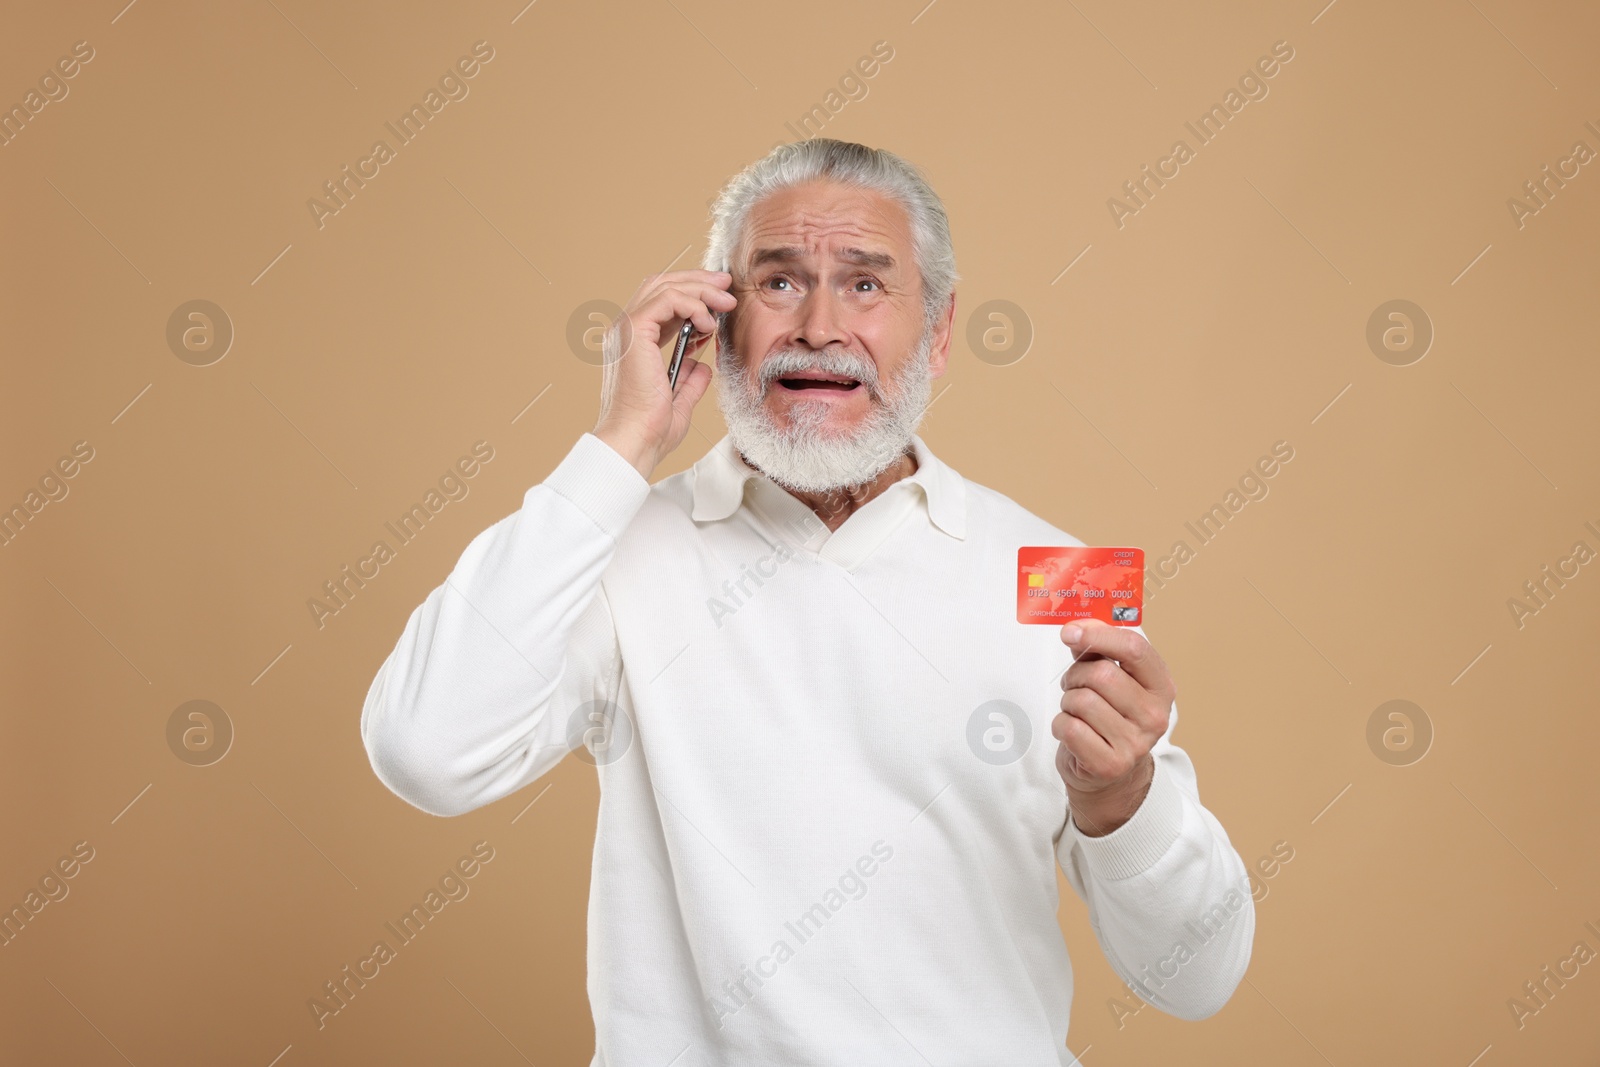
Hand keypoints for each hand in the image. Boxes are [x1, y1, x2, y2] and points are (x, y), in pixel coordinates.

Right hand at [592, 269, 735, 478]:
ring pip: (665, 286)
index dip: (691, 295)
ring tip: (726, 303)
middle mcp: (624, 332)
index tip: (719, 300)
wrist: (635, 442)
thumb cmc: (651, 431)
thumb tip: (702, 366)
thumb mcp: (679, 401)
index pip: (660, 303)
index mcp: (632, 345)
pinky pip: (667, 299)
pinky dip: (693, 304)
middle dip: (697, 281)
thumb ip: (690, 381)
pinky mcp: (634, 331)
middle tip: (726, 285)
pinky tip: (708, 324)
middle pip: (661, 285)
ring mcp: (626, 329)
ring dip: (701, 290)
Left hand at [1053, 620, 1175, 835]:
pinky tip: (1073, 732)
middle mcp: (1155, 715)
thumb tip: (1077, 628)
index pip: (1134, 648)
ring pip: (1081, 701)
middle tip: (1074, 685)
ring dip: (1068, 702)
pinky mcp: (1110, 764)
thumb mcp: (1112, 679)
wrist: (1110, 773)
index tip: (1071, 632)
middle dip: (1075, 676)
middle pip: (1101, 675)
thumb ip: (1097, 649)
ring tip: (1077, 711)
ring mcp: (1135, 743)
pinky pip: (1069, 727)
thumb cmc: (1108, 716)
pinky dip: (1061, 725)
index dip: (1098, 635)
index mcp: (1161, 687)